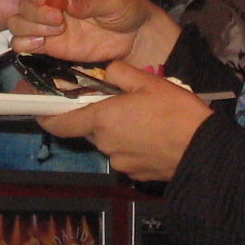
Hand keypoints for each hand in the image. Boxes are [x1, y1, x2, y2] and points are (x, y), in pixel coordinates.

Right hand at [9, 0, 179, 67]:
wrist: (133, 37)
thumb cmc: (125, 8)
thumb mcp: (114, 0)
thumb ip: (91, 2)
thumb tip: (68, 4)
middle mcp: (49, 0)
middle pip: (22, 2)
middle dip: (36, 12)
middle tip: (59, 21)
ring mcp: (46, 23)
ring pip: (17, 22)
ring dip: (30, 27)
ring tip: (57, 31)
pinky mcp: (47, 44)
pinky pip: (21, 43)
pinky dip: (24, 44)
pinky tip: (42, 44)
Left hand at [37, 60, 210, 181]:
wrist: (203, 151)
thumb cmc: (174, 111)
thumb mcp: (149, 81)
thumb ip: (121, 73)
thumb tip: (107, 70)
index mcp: (102, 119)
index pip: (60, 123)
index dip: (47, 116)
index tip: (40, 110)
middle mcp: (105, 144)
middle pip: (91, 129)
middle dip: (100, 116)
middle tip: (122, 103)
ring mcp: (120, 162)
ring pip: (110, 142)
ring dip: (119, 131)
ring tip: (146, 119)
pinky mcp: (135, 175)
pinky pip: (126, 155)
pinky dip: (134, 145)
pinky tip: (154, 136)